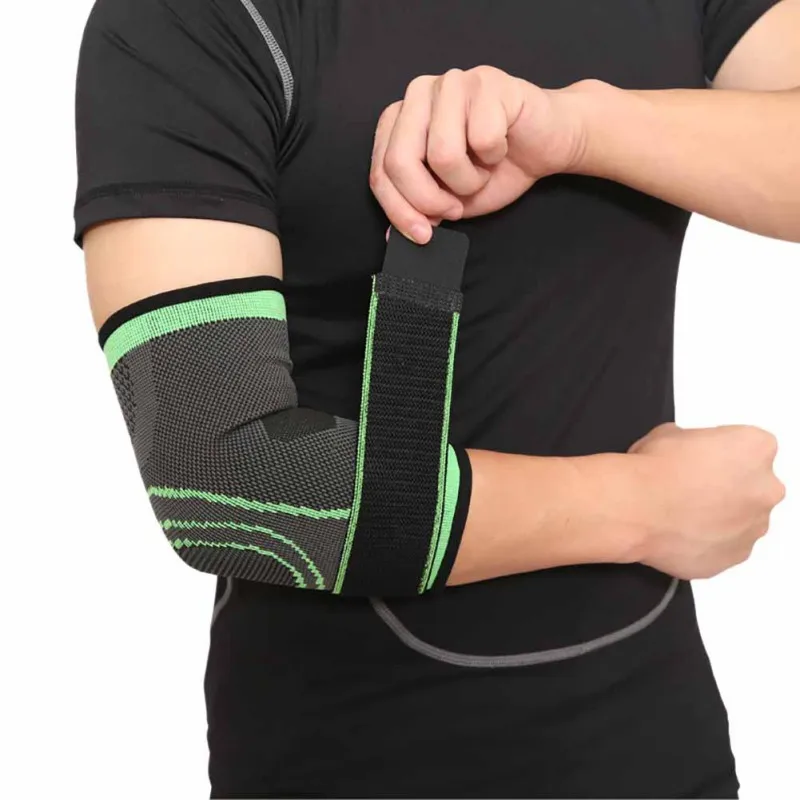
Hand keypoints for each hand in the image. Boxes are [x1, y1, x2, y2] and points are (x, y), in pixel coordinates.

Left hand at [370, 66, 587, 243]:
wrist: (547, 144)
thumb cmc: (495, 168)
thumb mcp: (449, 198)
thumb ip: (419, 209)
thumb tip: (391, 236)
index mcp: (399, 120)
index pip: (381, 171)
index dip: (399, 211)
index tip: (423, 235)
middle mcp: (418, 94)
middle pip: (400, 161)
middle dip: (429, 199)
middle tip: (454, 208)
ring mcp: (452, 83)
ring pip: (442, 154)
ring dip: (468, 180)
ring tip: (482, 170)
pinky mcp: (487, 82)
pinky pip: (482, 139)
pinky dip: (495, 157)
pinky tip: (501, 147)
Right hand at [629, 423, 785, 579]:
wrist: (635, 509)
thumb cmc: (652, 471)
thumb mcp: (670, 432)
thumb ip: (695, 442)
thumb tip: (687, 453)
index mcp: (756, 448)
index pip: (750, 446)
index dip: (720, 451)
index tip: (700, 458)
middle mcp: (765, 489)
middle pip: (754, 486)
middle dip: (727, 487)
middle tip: (690, 487)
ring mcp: (754, 527)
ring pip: (742, 520)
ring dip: (719, 516)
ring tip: (680, 512)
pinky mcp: (736, 556)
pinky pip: (726, 547)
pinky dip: (708, 541)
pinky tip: (679, 531)